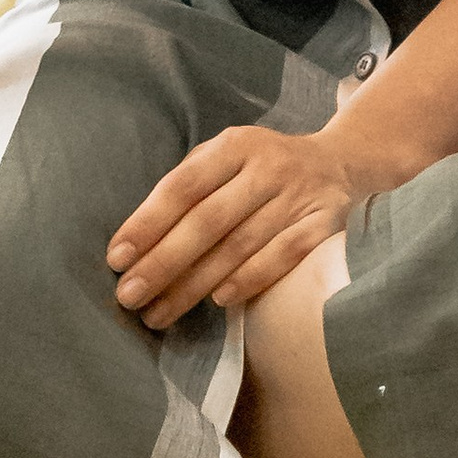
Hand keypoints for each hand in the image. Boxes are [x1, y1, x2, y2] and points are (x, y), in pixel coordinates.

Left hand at [109, 126, 364, 329]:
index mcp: (234, 145)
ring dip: (196, 284)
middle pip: (207, 221)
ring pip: (240, 245)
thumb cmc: (262, 169)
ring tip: (160, 312)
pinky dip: (249, 279)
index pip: (182, 187)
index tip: (117, 258)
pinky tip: (218, 301)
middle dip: (163, 262)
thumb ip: (189, 185)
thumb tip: (137, 239)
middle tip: (129, 296)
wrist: (340, 164)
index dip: (147, 223)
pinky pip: (283, 256)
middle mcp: (267, 167)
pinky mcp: (325, 224)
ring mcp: (299, 196)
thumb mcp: (227, 158)